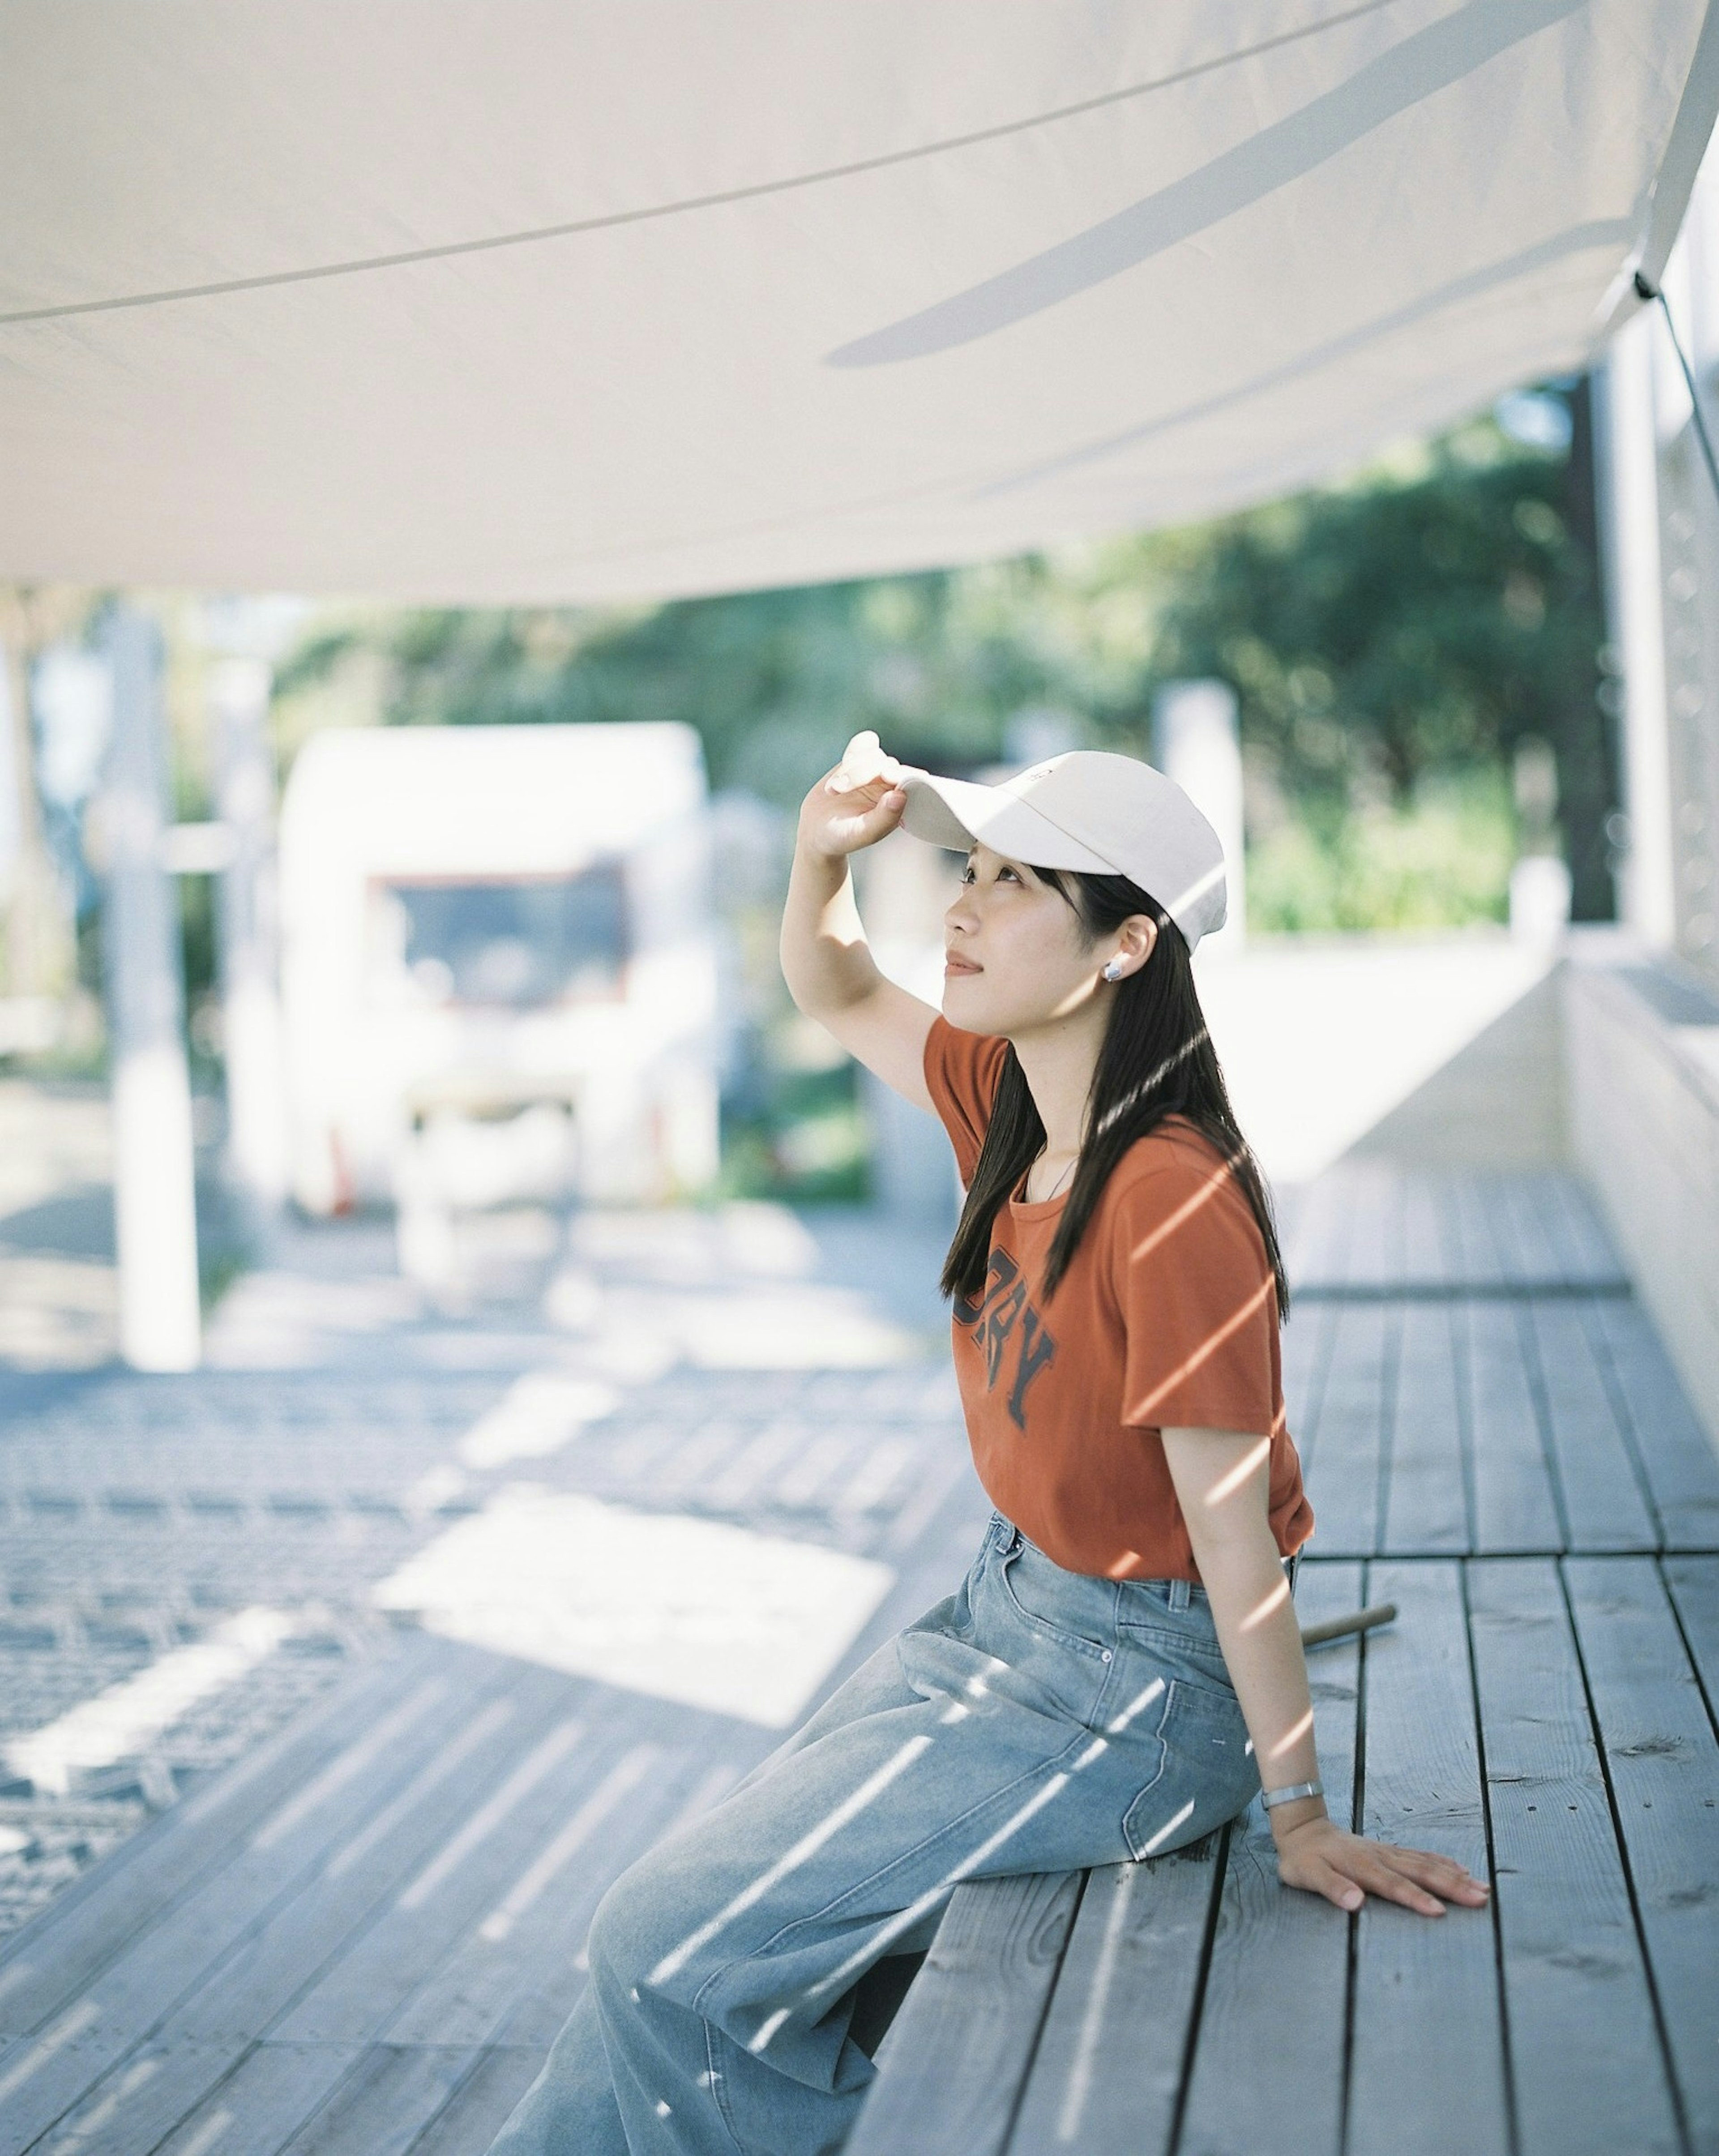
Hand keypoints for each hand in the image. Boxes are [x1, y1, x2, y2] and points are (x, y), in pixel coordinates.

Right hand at [798, 731, 911, 861]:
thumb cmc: (843, 837)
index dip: (900, 774)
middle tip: (837, 791)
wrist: (818, 830)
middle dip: (860, 775)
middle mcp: (893, 785)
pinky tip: (840, 771)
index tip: (884, 776)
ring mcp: (877, 771)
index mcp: (900, 805)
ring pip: (873, 754)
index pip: (912, 780)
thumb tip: (901, 795)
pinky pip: (865, 742)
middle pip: (887, 764)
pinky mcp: (862, 759)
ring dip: (849, 769)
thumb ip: (883, 818)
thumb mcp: (861, 833)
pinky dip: (853, 752)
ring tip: (833, 790)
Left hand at [1273, 1814, 1490, 1916]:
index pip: (1394, 1885)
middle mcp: (1381, 1857)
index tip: (1439, 1912)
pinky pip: (1421, 1855)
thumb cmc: (1303, 1859)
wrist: (1302, 1828)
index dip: (1415, 1898)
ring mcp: (1388, 1852)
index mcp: (1363, 1866)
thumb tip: (1355, 1902)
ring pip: (1427, 1863)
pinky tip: (1460, 1869)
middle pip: (1421, 1872)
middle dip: (1452, 1886)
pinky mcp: (1390, 1851)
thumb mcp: (1307, 1875)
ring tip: (1482, 1888)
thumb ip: (1331, 1887)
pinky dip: (1443, 1861)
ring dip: (1455, 1876)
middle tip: (1481, 1899)